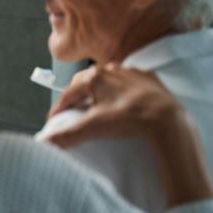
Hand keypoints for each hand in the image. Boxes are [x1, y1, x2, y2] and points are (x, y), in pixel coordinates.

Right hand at [46, 64, 180, 148]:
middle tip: (72, 113)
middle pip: (86, 83)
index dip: (59, 107)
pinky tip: (122, 103)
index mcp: (94, 77)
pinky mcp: (148, 77)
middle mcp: (111, 69)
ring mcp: (131, 72)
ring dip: (99, 92)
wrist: (166, 118)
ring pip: (108, 81)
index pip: (68, 93)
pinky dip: (121, 92)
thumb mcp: (93, 128)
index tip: (54, 119)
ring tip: (96, 108)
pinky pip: (129, 82)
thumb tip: (46, 142)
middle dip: (77, 97)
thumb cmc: (129, 118)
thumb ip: (67, 135)